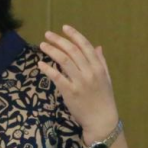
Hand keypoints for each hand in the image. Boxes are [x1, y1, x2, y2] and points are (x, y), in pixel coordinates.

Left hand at [38, 25, 118, 141]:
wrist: (101, 119)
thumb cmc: (104, 99)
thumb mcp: (106, 78)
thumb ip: (101, 62)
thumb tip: (98, 47)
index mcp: (98, 67)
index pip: (85, 46)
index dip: (74, 35)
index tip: (64, 27)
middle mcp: (89, 72)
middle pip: (72, 51)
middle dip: (59, 40)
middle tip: (48, 34)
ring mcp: (79, 82)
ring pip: (64, 61)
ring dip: (52, 51)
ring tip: (42, 45)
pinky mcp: (70, 92)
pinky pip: (57, 77)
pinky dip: (48, 69)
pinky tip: (40, 64)